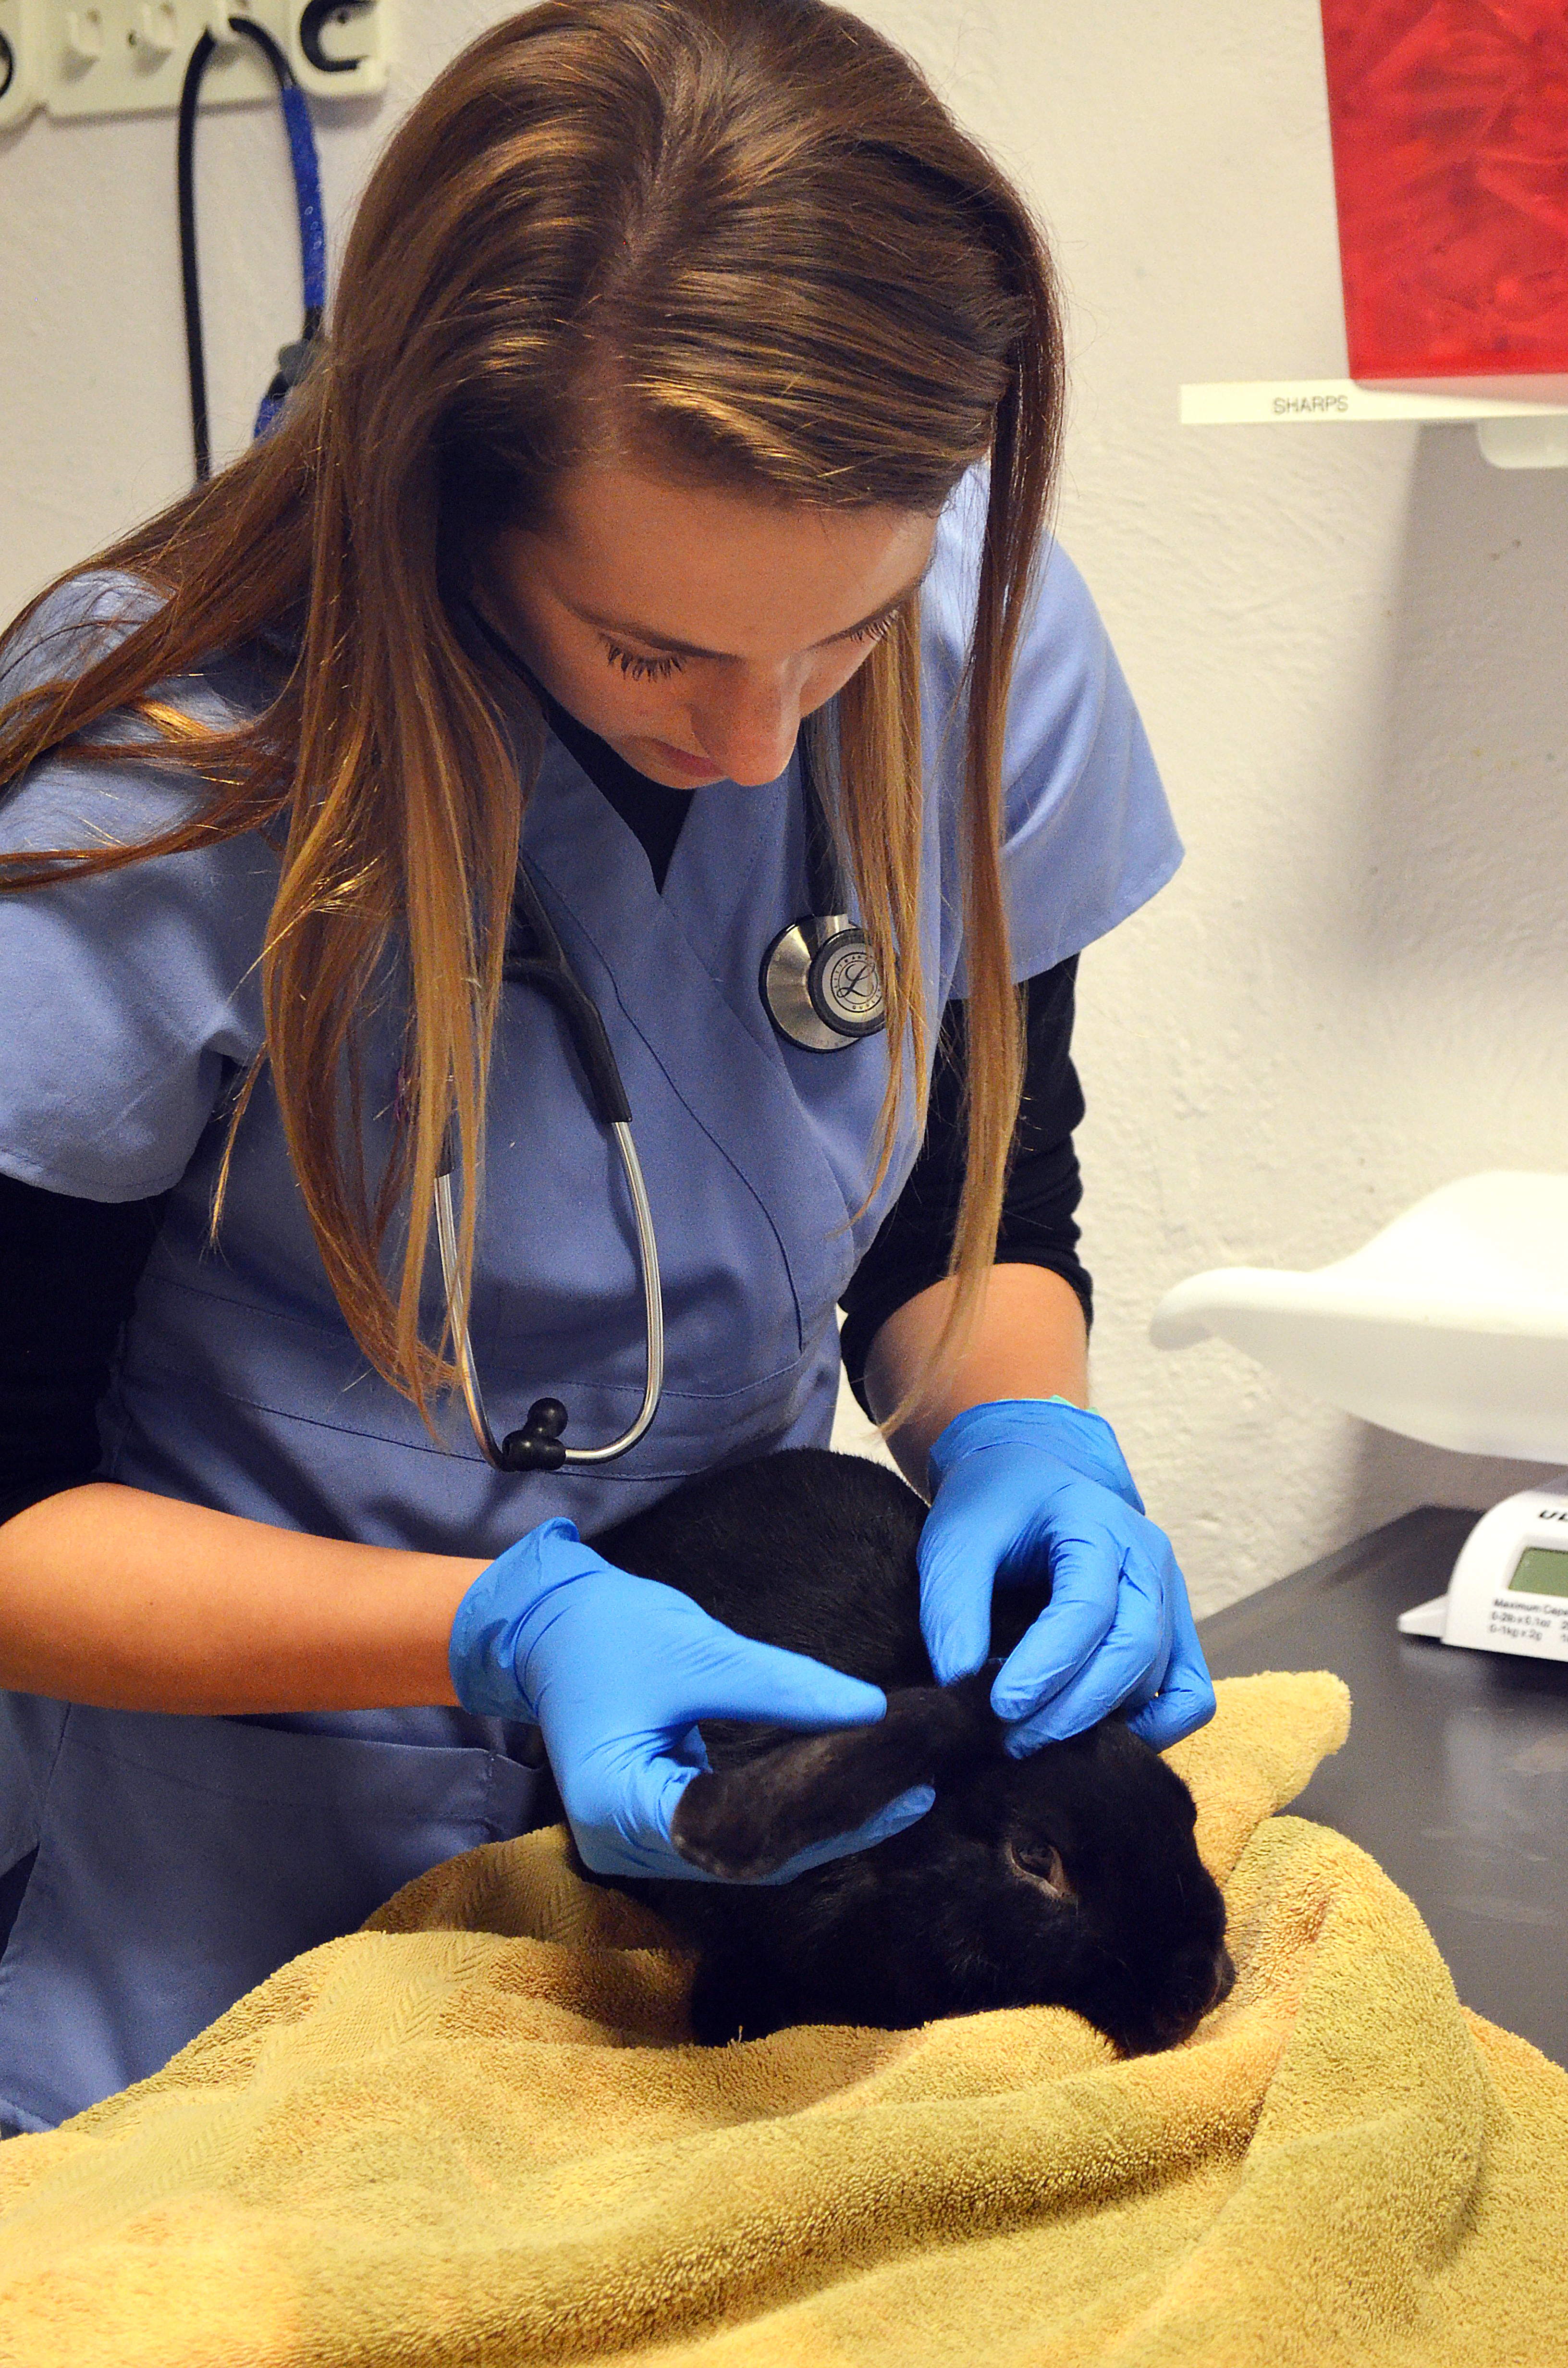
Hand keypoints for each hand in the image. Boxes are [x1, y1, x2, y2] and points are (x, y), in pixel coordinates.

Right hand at [450, 1518, 933, 1880]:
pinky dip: (779, 1812)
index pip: (740, 1837)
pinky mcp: (650, 1822)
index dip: (822, 1821)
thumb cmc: (608, 1630)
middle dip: (828, 1828)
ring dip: (810, 1825)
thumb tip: (872, 1711)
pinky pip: (726, 1829)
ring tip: (893, 1797)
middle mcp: (620, 1846)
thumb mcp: (701, 1651)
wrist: (545, 1621)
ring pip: (740, 1850)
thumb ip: (784, 1688)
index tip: (895, 1794)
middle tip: (911, 1796)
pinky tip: (839, 1794)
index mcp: (619, 1809)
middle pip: (744, 1855)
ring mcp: (632, 1841)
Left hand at [918, 1399, 1214, 1754]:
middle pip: (1132, 1648)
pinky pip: (1192, 1694)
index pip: (1087, 1607)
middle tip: (1009, 1742)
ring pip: (1159, 1677)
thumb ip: (951, 1609)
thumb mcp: (954, 1543)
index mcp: (1095, 1522)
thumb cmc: (991, 1509)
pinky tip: (1097, 1737)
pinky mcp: (1177, 1629)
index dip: (1047, 1665)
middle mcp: (1147, 1557)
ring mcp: (1171, 1594)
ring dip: (1101, 1720)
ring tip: (1032, 1737)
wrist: (1027, 1479)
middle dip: (1071, 1709)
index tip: (998, 1707)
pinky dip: (1157, 1727)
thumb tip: (957, 1686)